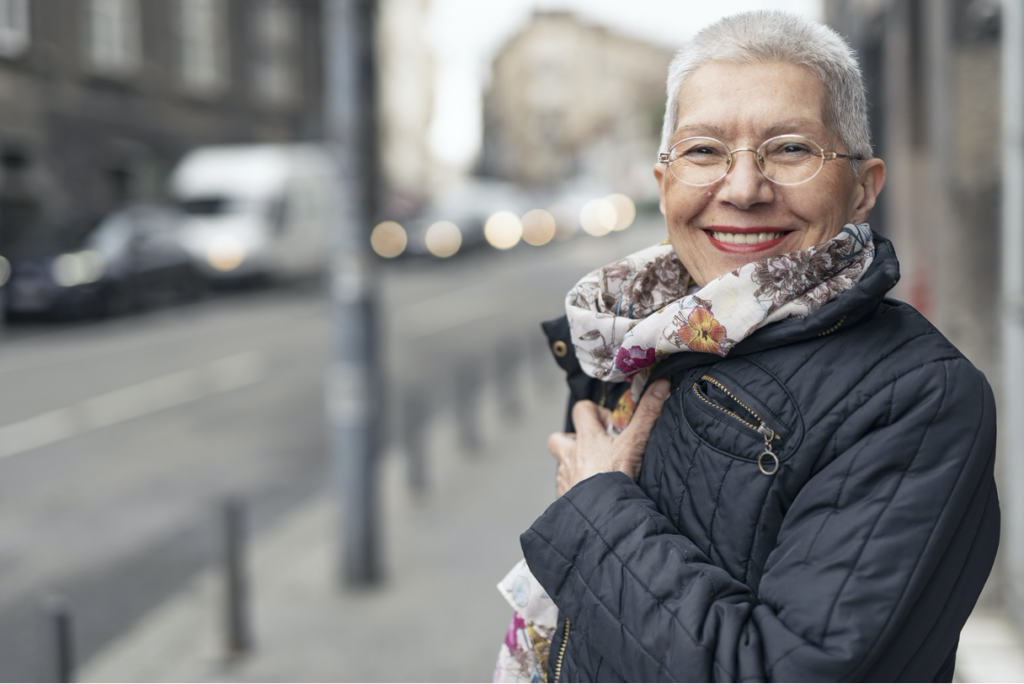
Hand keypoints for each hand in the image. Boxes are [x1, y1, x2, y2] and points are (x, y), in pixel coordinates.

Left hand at [547, 379, 670, 495]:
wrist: (601, 514)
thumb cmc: (615, 476)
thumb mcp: (634, 442)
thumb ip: (647, 413)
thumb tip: (661, 384)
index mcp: (586, 438)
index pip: (581, 409)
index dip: (594, 412)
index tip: (611, 425)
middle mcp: (570, 455)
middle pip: (558, 438)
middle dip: (572, 440)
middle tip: (593, 448)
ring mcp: (565, 477)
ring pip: (563, 464)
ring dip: (575, 465)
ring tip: (595, 472)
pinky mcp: (564, 497)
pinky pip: (566, 489)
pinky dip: (576, 489)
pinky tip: (592, 494)